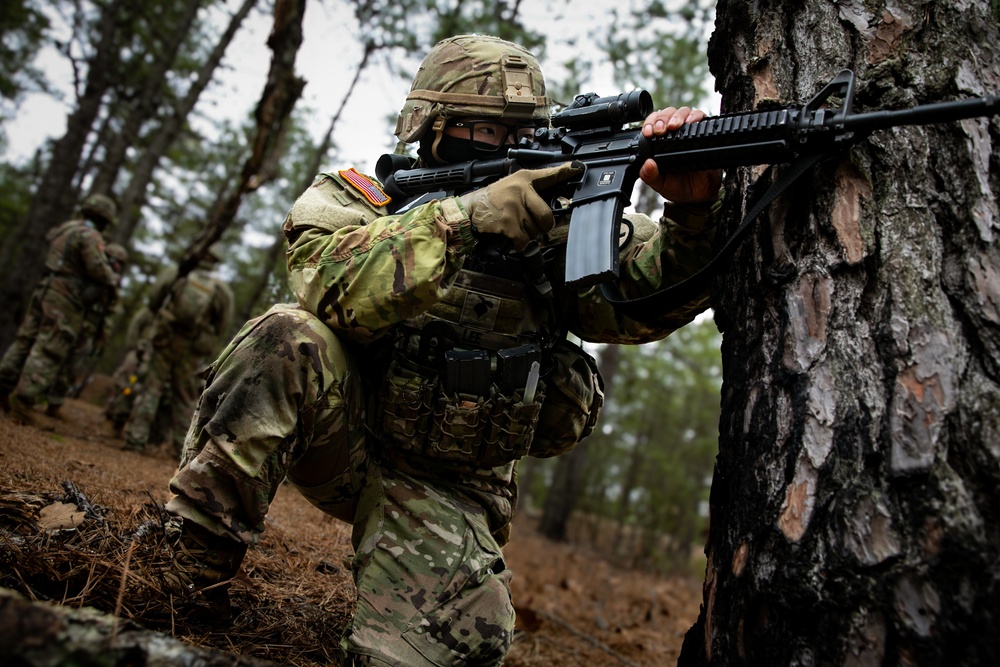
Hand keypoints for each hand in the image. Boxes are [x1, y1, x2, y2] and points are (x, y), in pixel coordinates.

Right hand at [460, 162, 582, 249]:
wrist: (470, 209)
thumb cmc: (493, 199)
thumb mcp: (512, 186)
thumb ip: (531, 192)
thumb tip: (555, 203)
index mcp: (523, 180)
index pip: (548, 176)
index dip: (564, 173)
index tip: (577, 167)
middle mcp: (520, 191)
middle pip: (546, 216)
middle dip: (544, 227)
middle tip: (539, 227)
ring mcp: (514, 207)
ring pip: (535, 230)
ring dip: (528, 235)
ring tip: (516, 227)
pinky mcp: (508, 223)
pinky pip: (523, 240)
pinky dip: (520, 244)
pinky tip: (512, 238)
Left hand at [639, 107, 722, 204]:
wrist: (699, 195)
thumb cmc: (677, 187)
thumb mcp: (659, 184)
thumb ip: (650, 176)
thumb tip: (647, 164)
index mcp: (659, 143)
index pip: (652, 124)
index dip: (649, 123)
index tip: (649, 132)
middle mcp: (673, 134)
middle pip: (667, 114)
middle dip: (662, 118)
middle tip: (661, 129)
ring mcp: (688, 133)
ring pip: (683, 112)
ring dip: (678, 116)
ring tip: (675, 125)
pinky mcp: (703, 133)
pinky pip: (701, 118)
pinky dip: (696, 116)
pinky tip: (691, 123)